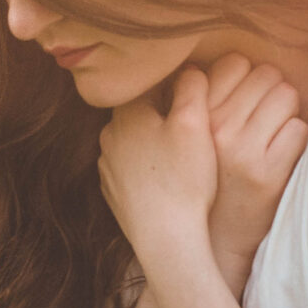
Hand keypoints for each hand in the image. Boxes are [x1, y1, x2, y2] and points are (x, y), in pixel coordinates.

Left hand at [97, 66, 218, 269]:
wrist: (165, 238)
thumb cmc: (183, 179)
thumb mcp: (194, 124)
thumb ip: (192, 87)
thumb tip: (190, 69)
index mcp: (126, 113)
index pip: (150, 84)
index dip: (177, 86)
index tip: (199, 96)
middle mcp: (109, 136)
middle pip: (141, 112)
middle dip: (165, 113)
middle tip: (195, 124)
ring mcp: (107, 166)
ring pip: (135, 140)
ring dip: (156, 141)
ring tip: (184, 154)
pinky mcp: (113, 192)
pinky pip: (133, 168)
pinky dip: (149, 168)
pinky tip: (170, 179)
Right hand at [198, 53, 307, 289]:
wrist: (216, 237)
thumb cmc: (209, 178)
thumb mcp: (194, 136)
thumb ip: (206, 98)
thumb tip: (238, 62)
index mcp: (194, 114)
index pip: (234, 62)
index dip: (247, 78)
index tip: (245, 100)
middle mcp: (215, 127)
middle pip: (265, 74)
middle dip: (271, 92)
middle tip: (263, 119)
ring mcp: (243, 150)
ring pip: (285, 96)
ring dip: (286, 112)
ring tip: (273, 134)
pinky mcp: (268, 173)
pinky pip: (299, 129)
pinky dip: (297, 139)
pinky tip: (282, 155)